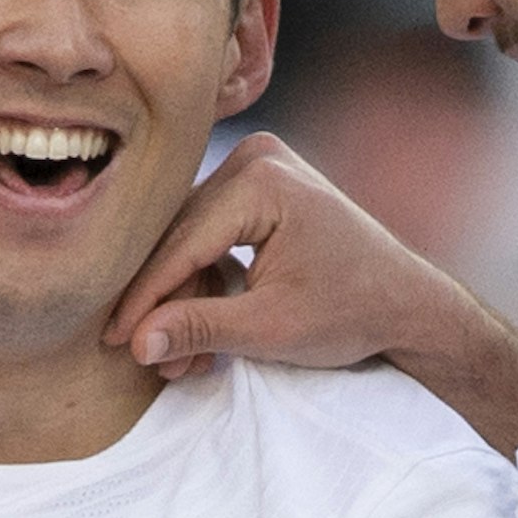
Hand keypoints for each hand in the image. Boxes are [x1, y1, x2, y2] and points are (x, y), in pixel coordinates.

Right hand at [105, 131, 468, 381]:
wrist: (405, 303)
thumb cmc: (353, 312)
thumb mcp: (271, 329)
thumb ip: (200, 329)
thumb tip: (137, 343)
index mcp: (262, 181)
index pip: (183, 244)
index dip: (144, 297)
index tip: (112, 339)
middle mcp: (256, 159)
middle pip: (182, 237)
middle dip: (164, 303)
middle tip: (142, 355)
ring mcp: (260, 168)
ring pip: (193, 239)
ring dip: (183, 298)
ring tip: (177, 358)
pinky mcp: (261, 188)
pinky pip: (213, 235)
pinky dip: (205, 281)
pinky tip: (197, 330)